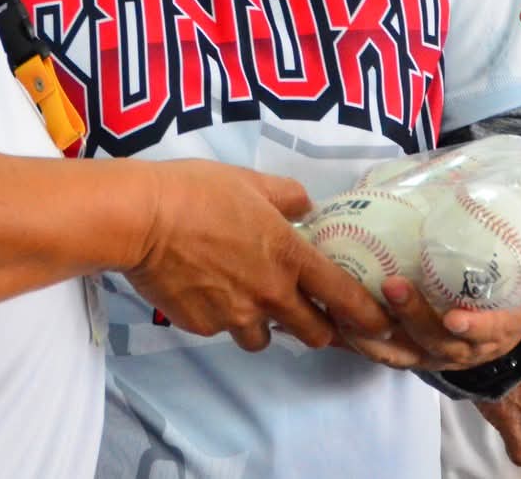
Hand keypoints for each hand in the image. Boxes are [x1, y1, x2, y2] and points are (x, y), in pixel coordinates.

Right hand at [126, 161, 392, 356]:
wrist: (142, 219)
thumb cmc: (197, 191)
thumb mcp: (250, 181)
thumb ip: (286, 196)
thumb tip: (305, 206)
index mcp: (288, 256)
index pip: (343, 296)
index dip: (367, 314)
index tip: (378, 323)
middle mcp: (270, 294)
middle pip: (313, 334)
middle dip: (316, 328)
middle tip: (306, 313)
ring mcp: (235, 315)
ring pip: (263, 338)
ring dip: (262, 323)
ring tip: (242, 296)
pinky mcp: (203, 326)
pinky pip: (221, 328)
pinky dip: (219, 314)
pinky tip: (202, 288)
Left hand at [369, 239, 520, 373]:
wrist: (494, 348)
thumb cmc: (514, 308)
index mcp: (495, 330)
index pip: (486, 332)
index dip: (472, 328)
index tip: (456, 318)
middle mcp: (461, 347)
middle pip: (435, 339)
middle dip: (413, 315)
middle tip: (392, 284)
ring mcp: (430, 352)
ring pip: (403, 349)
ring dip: (378, 332)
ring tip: (355, 306)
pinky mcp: (406, 353)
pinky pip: (381, 354)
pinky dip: (359, 343)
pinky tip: (335, 325)